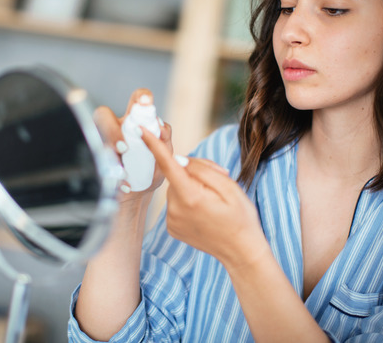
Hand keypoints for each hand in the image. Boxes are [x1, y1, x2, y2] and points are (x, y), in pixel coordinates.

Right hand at [93, 89, 172, 204]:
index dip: (141, 96)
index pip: (137, 100)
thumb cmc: (150, 171)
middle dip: (111, 130)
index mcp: (135, 121)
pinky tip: (123, 185)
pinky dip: (110, 174)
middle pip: (103, 115)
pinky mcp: (95, 160)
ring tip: (122, 171)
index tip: (146, 101)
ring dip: (106, 153)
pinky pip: (94, 160)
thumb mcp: (163, 156)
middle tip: (124, 148)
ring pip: (94, 137)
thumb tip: (160, 128)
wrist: (138, 195)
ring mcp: (103, 142)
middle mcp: (116, 127)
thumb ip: (164, 141)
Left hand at [141, 130, 268, 268]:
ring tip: (214, 200)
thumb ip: (202, 170)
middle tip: (221, 179)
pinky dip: (187, 201)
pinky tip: (204, 211)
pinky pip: (176, 203)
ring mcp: (172, 221)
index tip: (141, 131)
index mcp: (191, 197)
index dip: (154, 146)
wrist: (241, 252)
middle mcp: (176, 210)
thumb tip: (180, 160)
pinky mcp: (172, 228)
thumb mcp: (229, 187)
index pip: (168, 165)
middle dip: (195, 172)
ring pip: (177, 189)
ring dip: (191, 187)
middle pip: (177, 176)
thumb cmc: (240, 218)